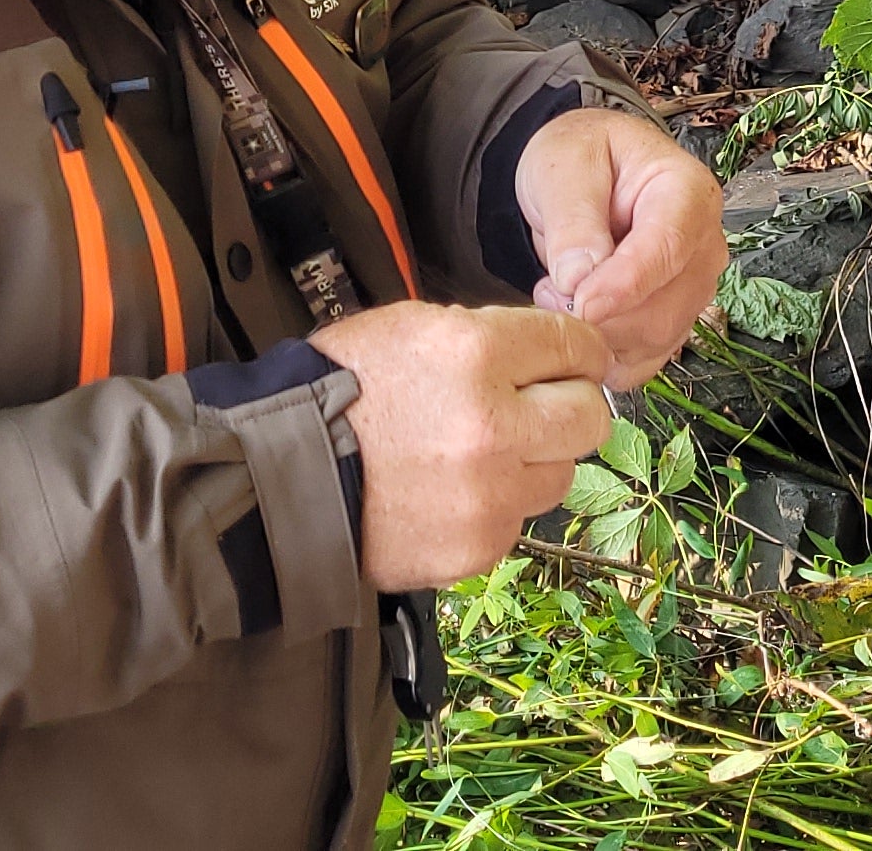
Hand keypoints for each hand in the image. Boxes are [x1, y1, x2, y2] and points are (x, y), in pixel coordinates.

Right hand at [311, 300, 609, 589]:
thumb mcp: (410, 326)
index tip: (575, 361)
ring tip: (479, 453)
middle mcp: (494, 426)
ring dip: (534, 460)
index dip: (580, 352)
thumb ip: (490, 335)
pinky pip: (520, 519)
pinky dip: (498, 504)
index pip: (578, 346)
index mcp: (476, 354)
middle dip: (570, 406)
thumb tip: (551, 352)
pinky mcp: (479, 546)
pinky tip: (453, 491)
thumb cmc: (342, 391)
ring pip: (560, 473)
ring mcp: (490, 494)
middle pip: (589, 416)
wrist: (282, 478)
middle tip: (537, 407)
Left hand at [511, 105, 725, 386]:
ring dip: (596, 333)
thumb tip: (578, 279)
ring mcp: (694, 288)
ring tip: (557, 293)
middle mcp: (704, 245)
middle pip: (664, 307)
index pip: (669, 248)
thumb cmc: (582, 158)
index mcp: (688, 191)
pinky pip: (642, 360)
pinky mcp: (674, 322)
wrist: (585, 176)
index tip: (581, 303)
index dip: (625, 285)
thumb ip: (572, 217)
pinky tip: (577, 318)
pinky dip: (603, 353)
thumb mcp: (565, 166)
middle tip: (548, 289)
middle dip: (601, 314)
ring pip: (653, 340)